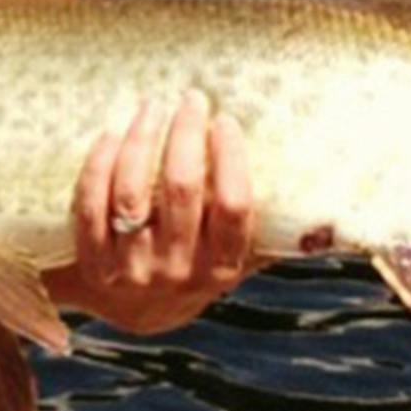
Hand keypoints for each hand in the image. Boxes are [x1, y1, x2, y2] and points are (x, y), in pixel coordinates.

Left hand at [62, 90, 259, 334]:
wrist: (134, 310)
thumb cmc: (196, 261)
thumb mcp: (233, 255)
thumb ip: (268, 229)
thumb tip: (319, 194)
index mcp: (222, 268)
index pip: (233, 207)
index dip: (230, 159)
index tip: (225, 121)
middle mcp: (178, 271)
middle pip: (182, 190)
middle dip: (186, 134)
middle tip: (191, 99)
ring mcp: (132, 269)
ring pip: (132, 192)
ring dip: (142, 140)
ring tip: (152, 106)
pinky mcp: (93, 262)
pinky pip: (91, 204)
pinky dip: (99, 163)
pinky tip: (112, 133)